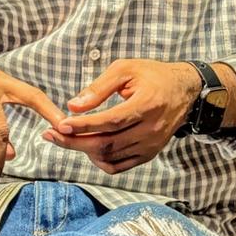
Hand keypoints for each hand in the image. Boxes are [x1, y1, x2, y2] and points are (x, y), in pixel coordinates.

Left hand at [40, 59, 201, 174]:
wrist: (184, 90)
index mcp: (147, 105)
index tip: (60, 124)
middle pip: (107, 144)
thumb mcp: (126, 69)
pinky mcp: (150, 154)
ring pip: (111, 157)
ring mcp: (151, 145)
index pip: (111, 121)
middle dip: (75, 142)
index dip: (84, 125)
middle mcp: (151, 129)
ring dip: (84, 151)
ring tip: (65, 138)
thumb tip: (73, 106)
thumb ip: (99, 88)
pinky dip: (100, 160)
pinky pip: (120, 166)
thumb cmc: (152, 75)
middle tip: (51, 134)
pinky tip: (88, 147)